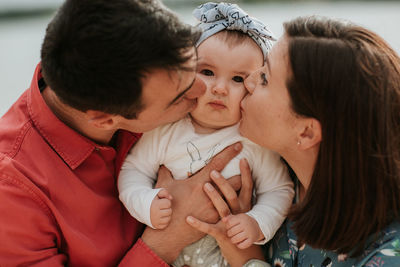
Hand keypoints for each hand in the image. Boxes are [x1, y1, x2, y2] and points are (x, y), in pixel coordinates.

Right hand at [141, 142, 242, 262]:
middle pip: (234, 181)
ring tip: (245, 185)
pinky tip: (239, 204)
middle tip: (246, 167)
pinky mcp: (216, 220)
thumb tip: (163, 164)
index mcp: (199, 182)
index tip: (238, 145)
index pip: (217, 163)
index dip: (229, 153)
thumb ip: (165, 172)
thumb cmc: (168, 207)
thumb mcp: (164, 186)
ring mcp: (215, 208)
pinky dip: (235, 206)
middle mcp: (210, 194)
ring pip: (236, 196)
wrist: (170, 232)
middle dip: (242, 174)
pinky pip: (231, 210)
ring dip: (241, 190)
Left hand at [186, 158, 264, 265]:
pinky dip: (198, 224)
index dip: (246, 172)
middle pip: (232, 194)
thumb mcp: (241, 207)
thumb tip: (227, 173)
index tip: (243, 158)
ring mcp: (230, 222)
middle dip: (224, 182)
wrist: (241, 249)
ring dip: (214, 196)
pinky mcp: (221, 233)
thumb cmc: (238, 222)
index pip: (247, 185)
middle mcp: (238, 211)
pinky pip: (209, 228)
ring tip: (204, 185)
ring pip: (222, 208)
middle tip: (214, 172)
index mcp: (243, 202)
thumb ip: (236, 191)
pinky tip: (188, 219)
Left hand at [225, 213, 263, 248]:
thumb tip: (223, 220)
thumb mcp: (237, 217)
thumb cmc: (243, 222)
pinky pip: (242, 245)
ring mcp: (249, 233)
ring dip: (233, 240)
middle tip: (232, 233)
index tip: (230, 227)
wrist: (256, 226)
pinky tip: (239, 242)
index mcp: (241, 218)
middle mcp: (246, 225)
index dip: (227, 226)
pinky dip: (239, 245)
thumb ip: (229, 218)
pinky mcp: (252, 240)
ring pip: (235, 239)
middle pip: (231, 232)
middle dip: (229, 234)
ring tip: (234, 238)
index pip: (229, 223)